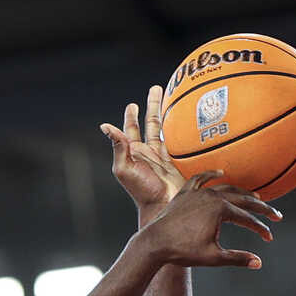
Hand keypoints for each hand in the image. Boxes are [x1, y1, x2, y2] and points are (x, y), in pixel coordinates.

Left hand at [102, 84, 186, 215]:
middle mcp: (148, 153)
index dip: (131, 116)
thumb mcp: (124, 168)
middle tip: (156, 89)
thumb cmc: (141, 190)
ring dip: (169, 114)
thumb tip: (105, 126)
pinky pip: (181, 141)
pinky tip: (190, 121)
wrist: (163, 206)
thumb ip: (118, 147)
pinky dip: (184, 130)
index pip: (131, 129)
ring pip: (167, 129)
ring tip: (174, 98)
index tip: (133, 105)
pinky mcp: (178, 161)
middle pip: (152, 124)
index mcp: (134, 152)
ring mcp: (164, 157)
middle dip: (153, 106)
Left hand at [135, 172, 281, 269]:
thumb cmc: (182, 252)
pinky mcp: (185, 193)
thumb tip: (258, 263)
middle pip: (243, 199)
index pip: (248, 218)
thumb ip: (237, 258)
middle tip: (275, 215)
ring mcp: (198, 193)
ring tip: (255, 197)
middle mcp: (211, 196)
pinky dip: (211, 174)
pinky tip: (220, 172)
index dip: (261, 229)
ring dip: (242, 192)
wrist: (154, 244)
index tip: (269, 238)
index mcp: (221, 210)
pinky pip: (200, 179)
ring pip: (225, 188)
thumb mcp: (213, 257)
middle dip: (261, 208)